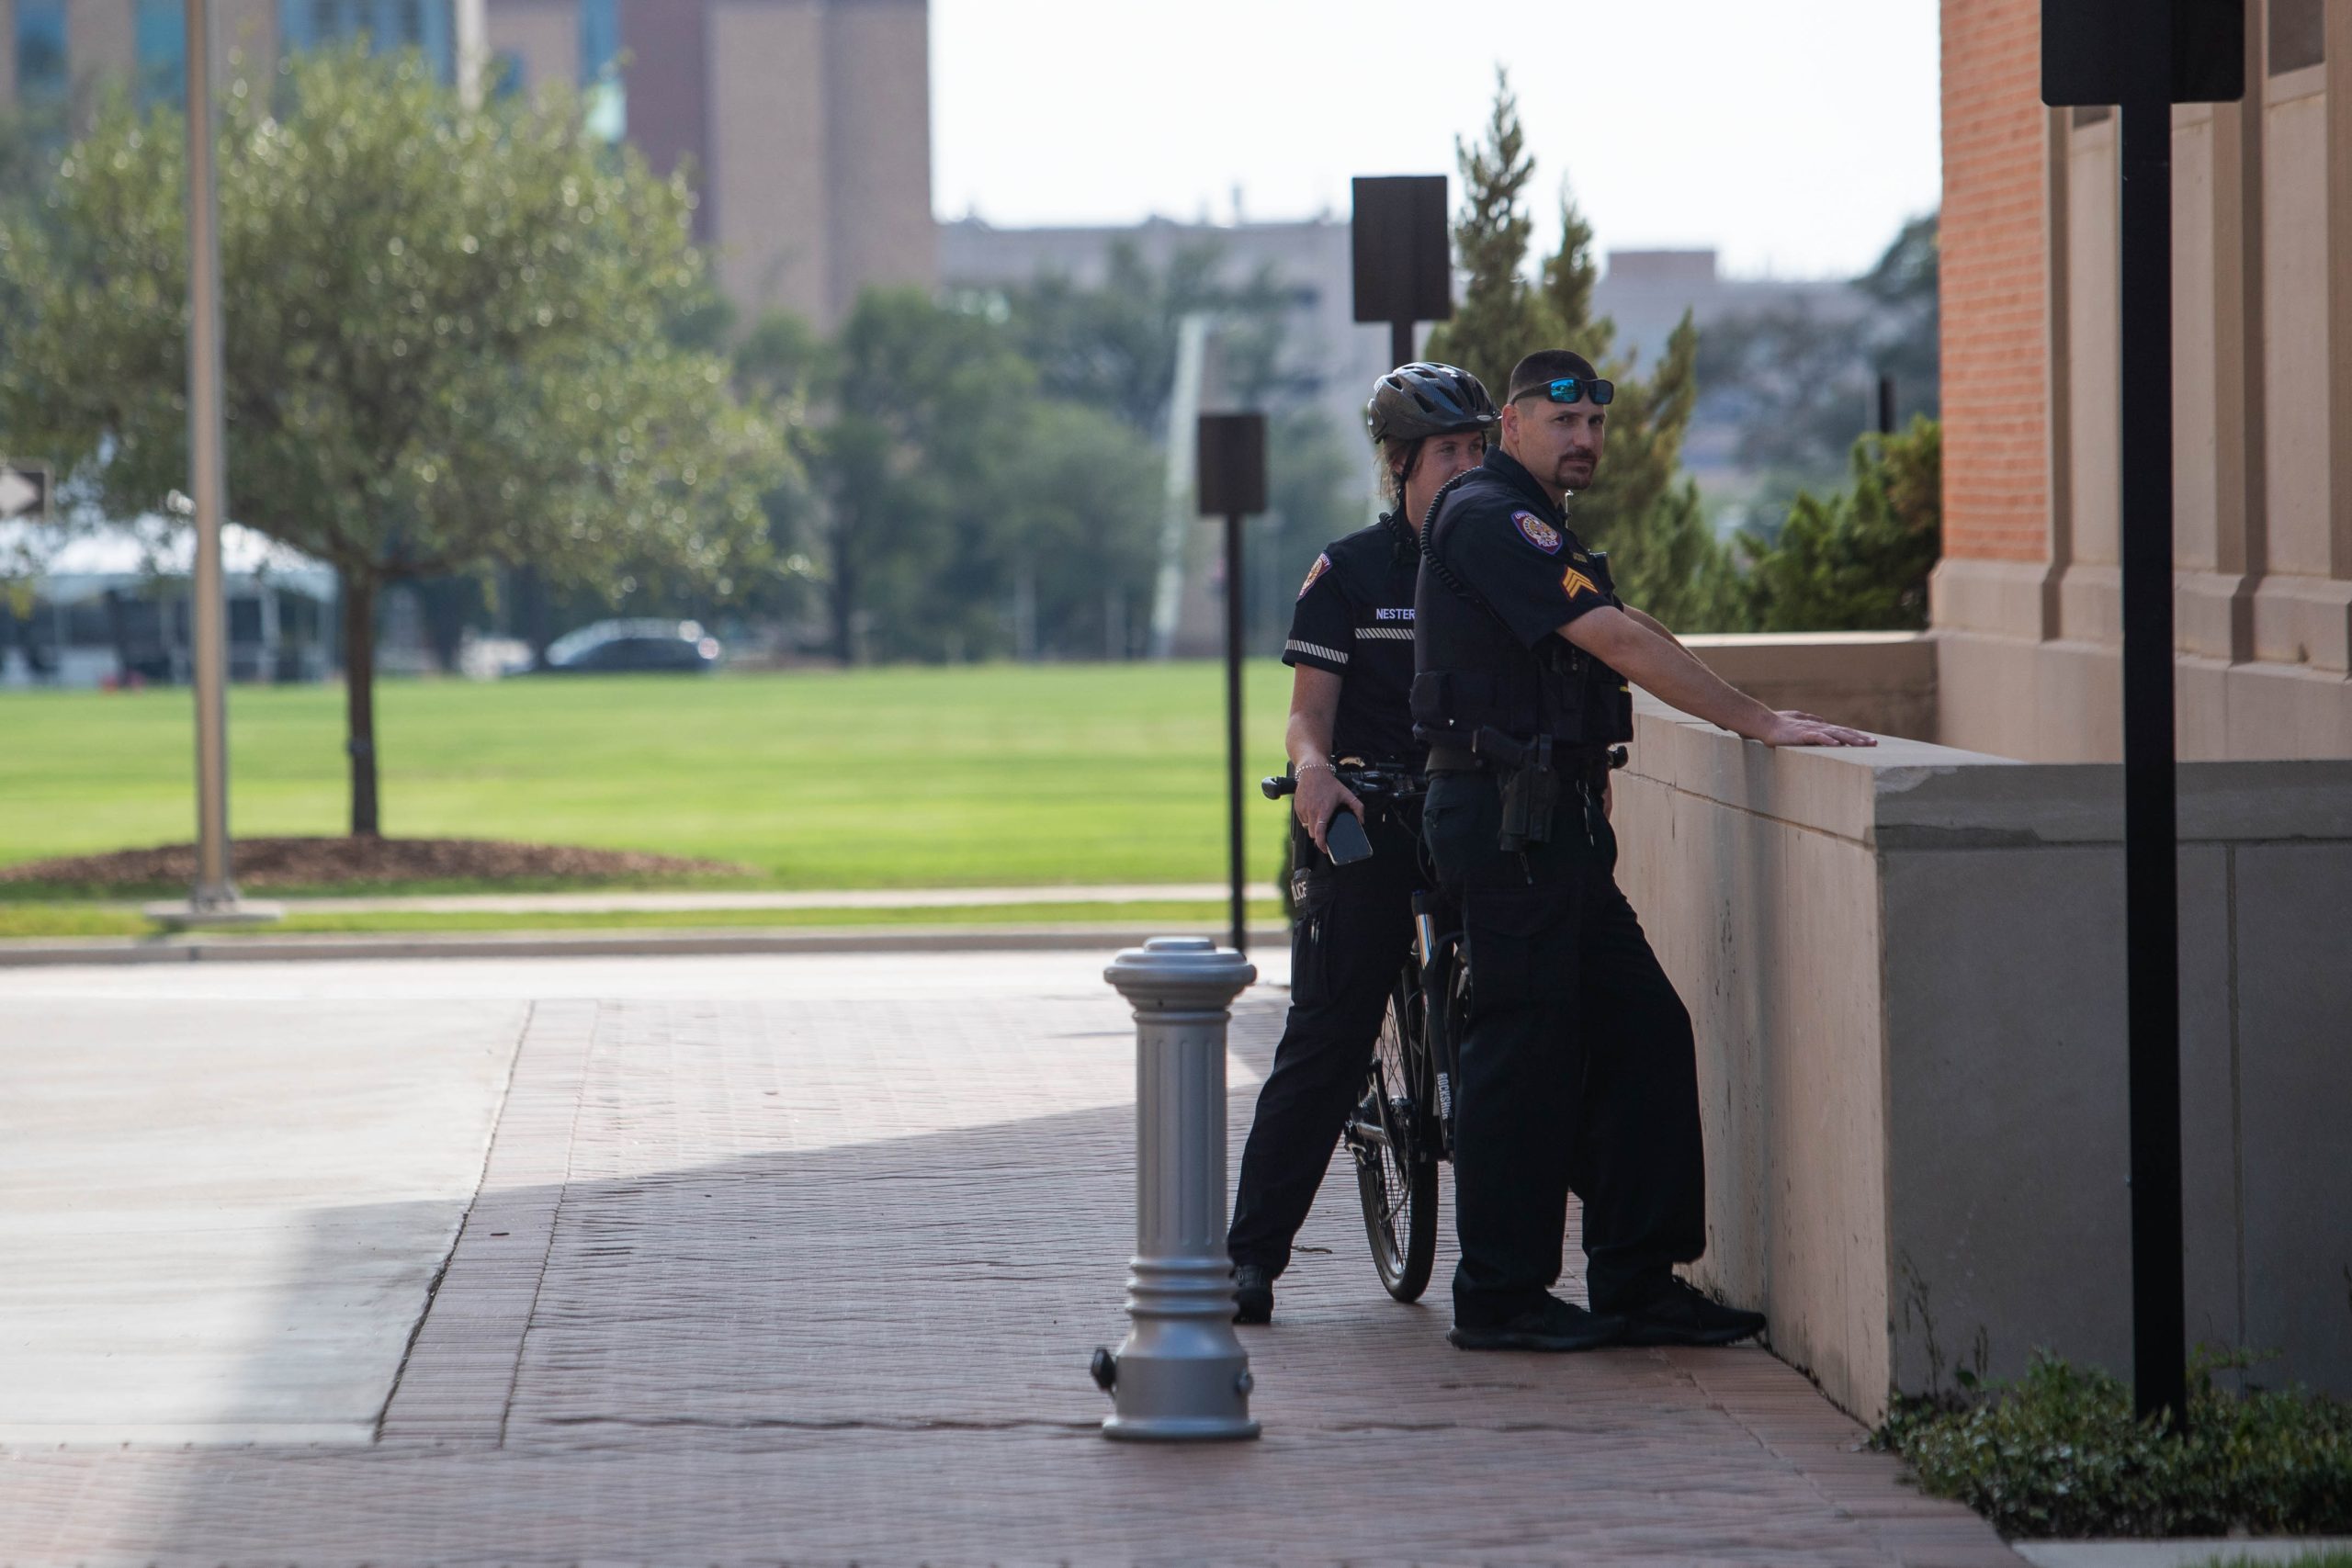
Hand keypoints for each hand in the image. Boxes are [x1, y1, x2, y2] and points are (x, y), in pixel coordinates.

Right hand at [1293, 767, 1365, 854]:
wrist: (1313, 771)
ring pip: (1306, 827)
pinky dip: (1307, 820)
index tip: (1325, 848)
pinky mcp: (1297, 807)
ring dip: (1313, 827)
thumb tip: (1361, 820)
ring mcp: (1303, 809)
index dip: (1321, 843)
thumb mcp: (1347, 794)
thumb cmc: (1328, 783)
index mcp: (1324, 810)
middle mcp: (1312, 811)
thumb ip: (1357, 807)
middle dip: (1318, 836)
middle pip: (1312, 833)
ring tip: (1320, 819)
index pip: (1319, 832)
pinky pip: (1302, 819)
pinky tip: (1313, 812)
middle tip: (1324, 834)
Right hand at [1757, 710, 1876, 747]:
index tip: (1869, 741)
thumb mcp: (1800, 722)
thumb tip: (1823, 721)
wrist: (1766, 722)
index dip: (1856, 736)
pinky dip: (1828, 740)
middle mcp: (1819, 727)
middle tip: (1874, 744)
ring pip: (1835, 734)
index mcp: (1820, 726)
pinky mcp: (1802, 734)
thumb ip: (1812, 721)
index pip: (1842, 731)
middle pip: (1844, 732)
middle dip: (1860, 739)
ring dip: (1850, 739)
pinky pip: (1818, 737)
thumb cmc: (1781, 723)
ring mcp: (1811, 730)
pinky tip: (1838, 745)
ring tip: (1863, 745)